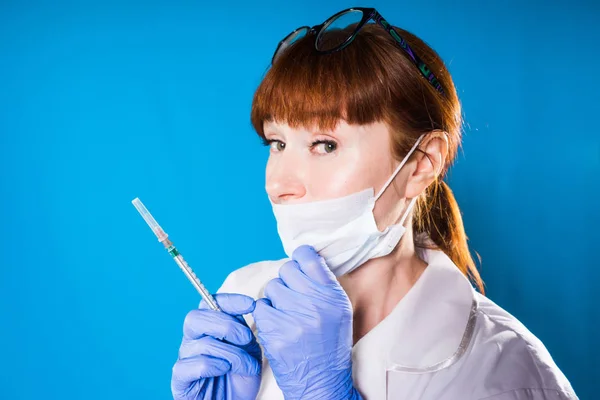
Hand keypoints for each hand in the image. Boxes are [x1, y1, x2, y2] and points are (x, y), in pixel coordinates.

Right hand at [171, 294, 261, 399]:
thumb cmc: (241, 378)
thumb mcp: (249, 350)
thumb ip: (244, 330)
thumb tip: (251, 306)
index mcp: (209, 329)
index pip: (209, 303)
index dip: (229, 300)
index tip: (251, 305)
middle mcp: (193, 340)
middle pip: (195, 317)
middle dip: (226, 325)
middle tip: (246, 339)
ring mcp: (185, 359)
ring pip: (200, 343)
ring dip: (230, 354)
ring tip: (246, 366)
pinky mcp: (180, 380)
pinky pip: (188, 365)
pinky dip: (210, 365)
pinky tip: (224, 370)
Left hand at [252, 245, 361, 399]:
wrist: (322, 380)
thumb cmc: (330, 343)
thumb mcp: (339, 310)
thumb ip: (323, 284)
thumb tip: (304, 258)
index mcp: (332, 295)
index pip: (307, 257)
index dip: (300, 257)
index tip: (299, 264)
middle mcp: (315, 303)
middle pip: (286, 270)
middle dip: (287, 281)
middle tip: (293, 298)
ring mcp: (294, 318)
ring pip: (272, 288)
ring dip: (275, 299)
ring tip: (287, 314)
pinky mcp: (276, 333)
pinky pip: (260, 308)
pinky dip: (266, 315)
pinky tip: (277, 325)